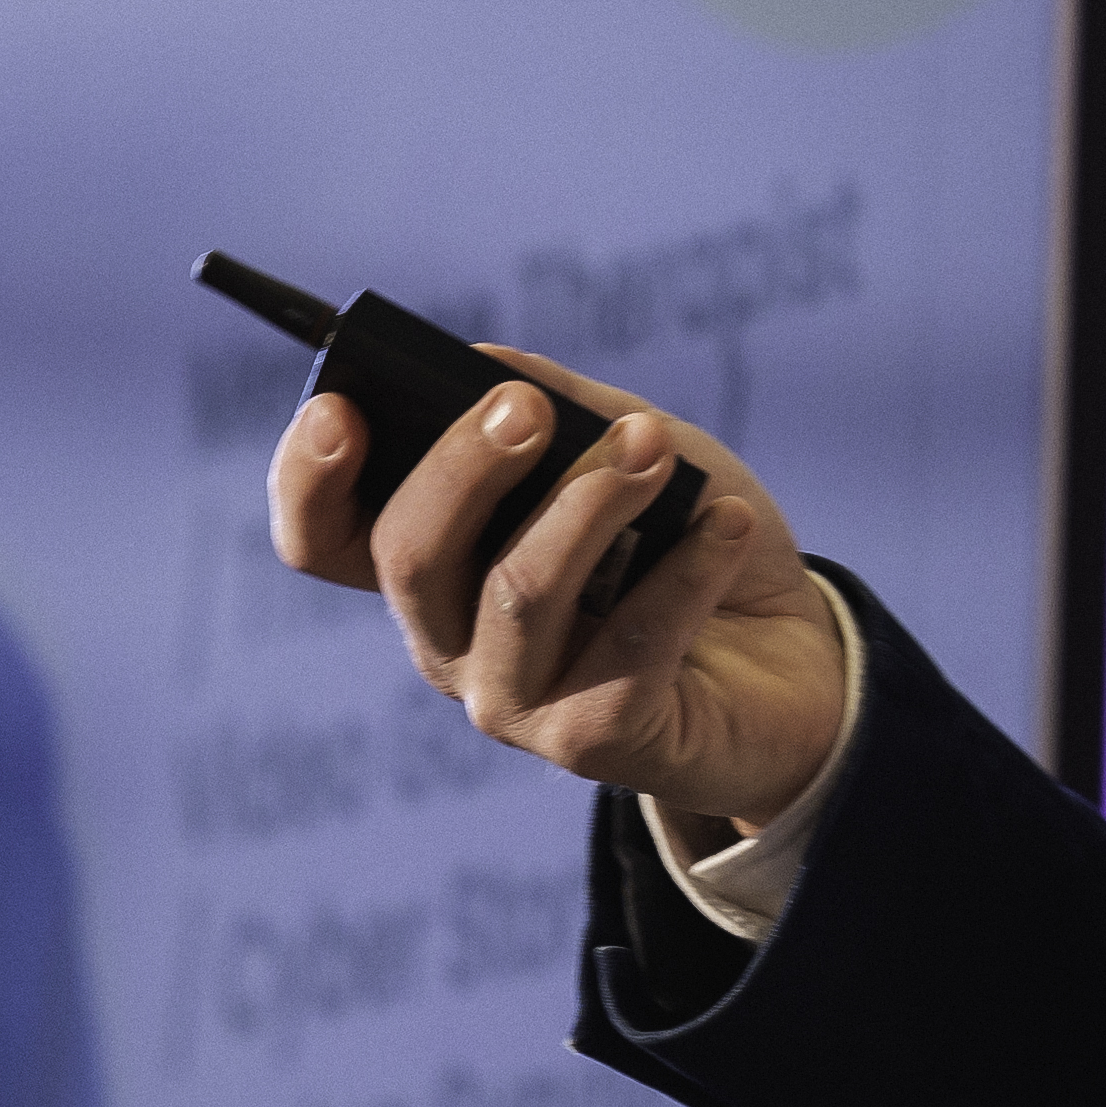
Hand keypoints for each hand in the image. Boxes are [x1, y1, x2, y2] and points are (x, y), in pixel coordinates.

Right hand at [268, 356, 848, 829]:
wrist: (795, 657)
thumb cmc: (685, 541)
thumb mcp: (626, 448)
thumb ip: (557, 405)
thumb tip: (485, 363)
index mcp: (435, 566)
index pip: (326, 537)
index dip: (309, 479)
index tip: (341, 409)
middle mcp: (450, 643)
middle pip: (410, 557)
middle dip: (465, 466)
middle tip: (530, 407)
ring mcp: (514, 703)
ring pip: (517, 593)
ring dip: (589, 502)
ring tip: (653, 446)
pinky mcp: (594, 743)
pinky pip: (630, 644)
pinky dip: (686, 568)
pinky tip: (727, 524)